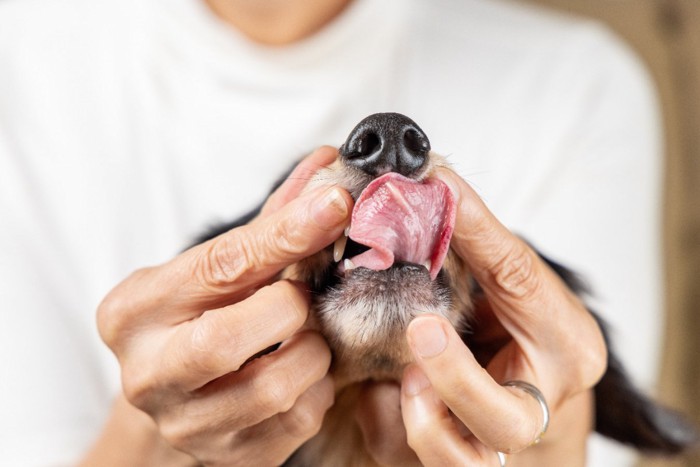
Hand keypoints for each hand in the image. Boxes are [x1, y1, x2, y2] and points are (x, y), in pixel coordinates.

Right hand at [96, 147, 352, 464]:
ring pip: (274, 386)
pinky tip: (303, 368)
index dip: (285, 233)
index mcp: (133, 309)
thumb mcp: (216, 266)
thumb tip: (327, 164)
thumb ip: (271, 220)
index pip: (218, 266)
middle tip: (300, 295)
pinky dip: (317, 387)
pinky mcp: (225, 456)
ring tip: (304, 334)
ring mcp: (183, 423)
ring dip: (311, 351)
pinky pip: (296, 419)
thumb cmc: (199, 316)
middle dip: (290, 307)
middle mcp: (146, 371)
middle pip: (231, 336)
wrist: (175, 391)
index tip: (336, 202)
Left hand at [357, 167, 605, 465]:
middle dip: (454, 378)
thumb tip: (432, 179)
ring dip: (418, 415)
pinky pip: (402, 454)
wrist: (528, 392)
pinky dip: (382, 418)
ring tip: (400, 376)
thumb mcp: (512, 286)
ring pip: (459, 461)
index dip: (477, 237)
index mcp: (568, 347)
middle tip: (421, 330)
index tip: (435, 191)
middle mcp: (539, 407)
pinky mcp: (454, 462)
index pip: (524, 288)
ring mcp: (496, 447)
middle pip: (506, 419)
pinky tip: (380, 386)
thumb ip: (479, 244)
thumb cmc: (519, 333)